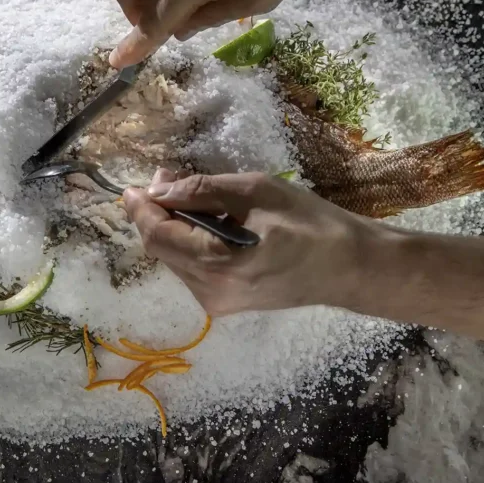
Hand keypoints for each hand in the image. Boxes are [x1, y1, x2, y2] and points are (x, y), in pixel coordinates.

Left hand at [123, 169, 383, 315]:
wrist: (351, 268)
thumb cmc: (310, 223)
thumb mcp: (256, 192)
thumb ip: (202, 191)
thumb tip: (158, 189)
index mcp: (217, 265)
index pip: (158, 235)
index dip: (140, 208)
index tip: (132, 185)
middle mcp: (210, 292)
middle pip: (162, 249)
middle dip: (158, 212)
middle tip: (169, 177)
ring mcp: (217, 304)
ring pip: (176, 259)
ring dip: (175, 227)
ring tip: (194, 196)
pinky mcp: (226, 306)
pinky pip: (194, 269)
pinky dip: (192, 243)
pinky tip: (211, 223)